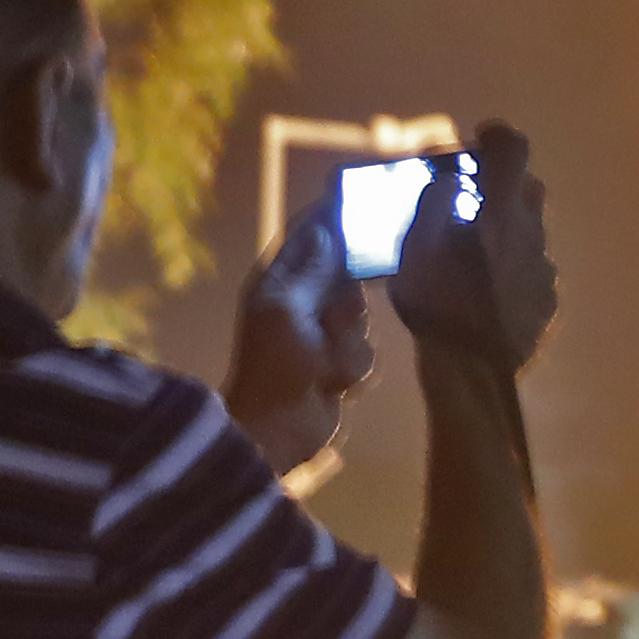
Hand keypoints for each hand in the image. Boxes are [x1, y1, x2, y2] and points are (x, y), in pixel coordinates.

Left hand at [225, 233, 379, 475]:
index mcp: (280, 281)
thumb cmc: (274, 367)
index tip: (362, 207)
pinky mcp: (339, 364)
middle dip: (345, 302)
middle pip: (346, 275)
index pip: (309, 234)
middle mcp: (303, 300)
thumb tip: (324, 228)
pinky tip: (331, 384)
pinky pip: (364, 352)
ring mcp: (322, 334)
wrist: (277, 431)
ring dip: (346, 343)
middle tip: (331, 323)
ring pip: (360, 316)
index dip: (332, 218)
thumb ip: (311, 270)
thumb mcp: (288, 310)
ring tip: (322, 364)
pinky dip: (349, 369)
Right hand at [388, 120, 557, 368]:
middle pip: (528, 188)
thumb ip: (433, 199)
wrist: (471, 372)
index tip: (478, 141)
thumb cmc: (436, 303)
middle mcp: (532, 232)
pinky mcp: (547, 301)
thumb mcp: (416, 246)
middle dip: (502, 184)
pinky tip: (490, 289)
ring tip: (476, 251)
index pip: (513, 148)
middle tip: (471, 199)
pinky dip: (515, 267)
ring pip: (532, 231)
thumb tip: (446, 173)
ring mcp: (545, 268)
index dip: (496, 137)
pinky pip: (533, 270)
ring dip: (509, 228)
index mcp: (500, 210)